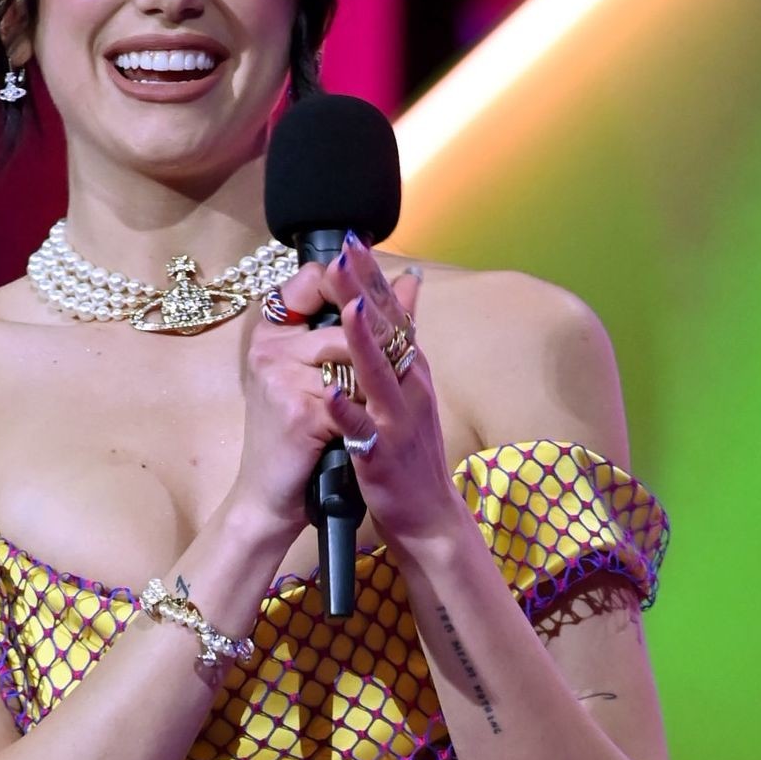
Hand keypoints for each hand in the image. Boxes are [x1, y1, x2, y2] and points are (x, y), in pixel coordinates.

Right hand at [229, 258, 365, 539]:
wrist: (273, 498)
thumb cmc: (301, 435)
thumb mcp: (330, 373)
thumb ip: (370, 323)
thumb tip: (411, 277)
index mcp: (272, 332)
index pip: (313, 280)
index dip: (350, 285)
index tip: (368, 303)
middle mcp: (269, 347)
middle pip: (344, 318)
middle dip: (376, 341)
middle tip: (393, 359)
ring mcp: (281, 377)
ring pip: (352, 356)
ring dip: (373, 381)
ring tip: (372, 407)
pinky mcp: (299, 411)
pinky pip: (352, 396)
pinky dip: (366, 412)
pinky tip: (368, 427)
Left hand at [313, 234, 462, 548]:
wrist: (428, 517)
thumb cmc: (412, 450)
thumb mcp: (412, 387)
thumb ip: (405, 337)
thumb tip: (409, 282)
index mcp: (412, 370)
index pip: (392, 314)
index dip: (371, 278)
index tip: (353, 242)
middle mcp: (409, 389)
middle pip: (389, 334)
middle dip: (368, 294)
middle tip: (348, 254)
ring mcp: (397, 422)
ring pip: (379, 378)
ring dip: (365, 344)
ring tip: (351, 310)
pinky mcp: (381, 456)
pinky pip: (363, 432)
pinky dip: (349, 412)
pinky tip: (332, 394)